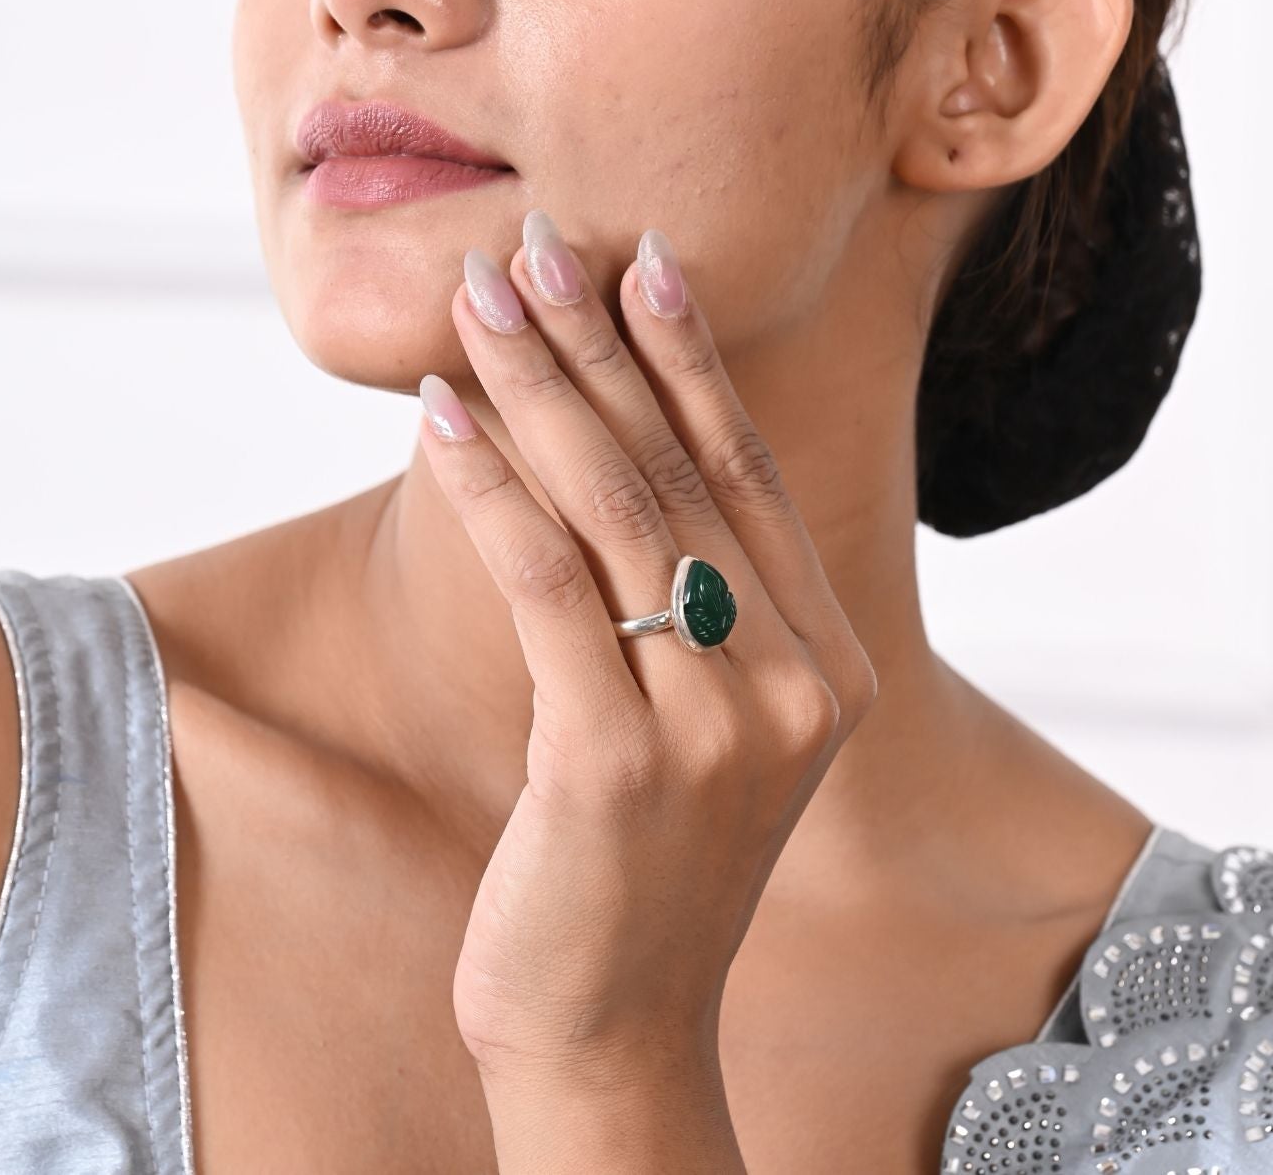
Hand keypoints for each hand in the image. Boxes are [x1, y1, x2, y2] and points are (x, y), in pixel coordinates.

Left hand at [418, 211, 877, 1090]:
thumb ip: (696, 607)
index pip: (752, 477)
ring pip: (614, 509)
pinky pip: (545, 584)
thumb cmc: (642, 867)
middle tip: (542, 240)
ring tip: (482, 292)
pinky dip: (488, 486)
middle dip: (602, 343)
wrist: (616, 1033)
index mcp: (830, 666)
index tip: (644, 261)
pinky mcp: (619, 762)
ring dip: (538, 385)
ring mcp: (718, 725)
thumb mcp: (699, 726)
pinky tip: (442, 415)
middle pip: (683, 471)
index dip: (692, 361)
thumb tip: (617, 456)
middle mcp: (795, 684)